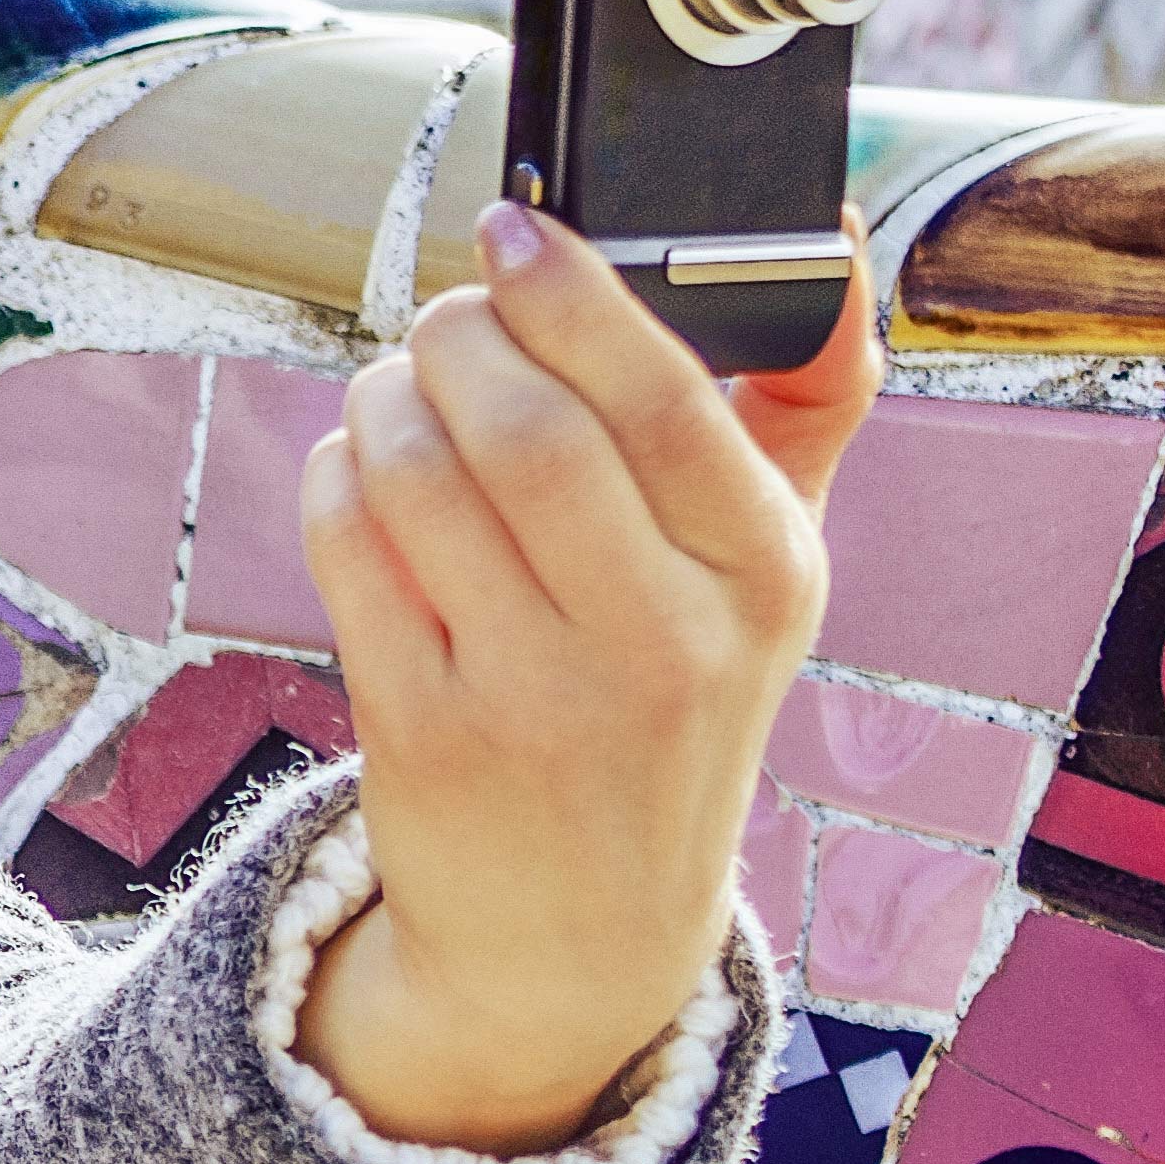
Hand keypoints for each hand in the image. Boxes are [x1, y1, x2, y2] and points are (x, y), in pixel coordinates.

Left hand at [291, 205, 870, 1152]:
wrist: (584, 933)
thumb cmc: (673, 698)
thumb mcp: (766, 576)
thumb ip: (801, 406)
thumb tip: (827, 243)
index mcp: (767, 577)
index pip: (665, 397)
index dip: (573, 293)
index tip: (519, 230)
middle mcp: (665, 643)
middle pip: (528, 427)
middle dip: (459, 337)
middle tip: (446, 320)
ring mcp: (538, 697)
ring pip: (421, 475)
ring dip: (386, 398)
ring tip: (401, 389)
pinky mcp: (425, 734)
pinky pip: (350, 547)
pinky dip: (337, 476)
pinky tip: (362, 470)